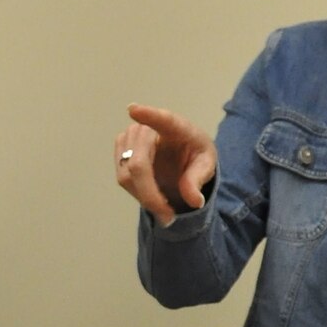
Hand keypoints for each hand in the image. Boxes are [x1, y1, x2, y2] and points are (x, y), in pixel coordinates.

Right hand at [115, 104, 217, 226]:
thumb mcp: (206, 166)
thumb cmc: (196, 154)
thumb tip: (194, 200)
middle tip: (169, 216)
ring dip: (145, 197)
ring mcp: (130, 138)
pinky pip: (123, 179)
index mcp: (175, 126)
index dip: (148, 115)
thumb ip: (198, 181)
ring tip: (165, 207)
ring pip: (127, 175)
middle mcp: (147, 129)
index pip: (161, 119)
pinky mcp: (120, 151)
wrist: (182, 156)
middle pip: (139, 165)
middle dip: (151, 195)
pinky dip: (138, 193)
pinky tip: (153, 196)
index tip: (133, 110)